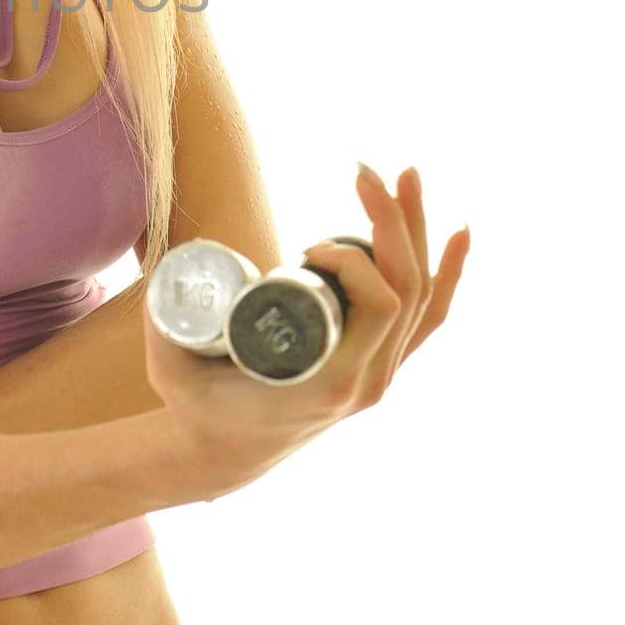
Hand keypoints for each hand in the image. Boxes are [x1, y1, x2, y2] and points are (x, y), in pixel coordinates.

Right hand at [143, 162, 469, 501]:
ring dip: (416, 230)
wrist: (223, 453)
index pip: (379, 306)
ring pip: (421, 297)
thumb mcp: (174, 369)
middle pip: (408, 289)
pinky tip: (459, 233)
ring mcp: (379, 376)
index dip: (356, 260)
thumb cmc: (196, 406)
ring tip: (405, 176)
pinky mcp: (379, 366)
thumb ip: (165, 324)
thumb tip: (173, 266)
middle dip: (393, 221)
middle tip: (362, 171)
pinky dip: (446, 274)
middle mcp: (367, 381)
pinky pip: (426, 318)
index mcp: (330, 383)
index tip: (307, 246)